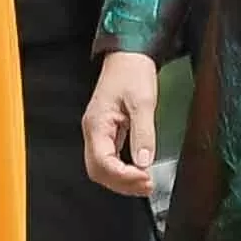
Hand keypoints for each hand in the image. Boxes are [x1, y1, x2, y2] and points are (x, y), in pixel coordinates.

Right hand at [84, 51, 159, 195]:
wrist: (128, 54)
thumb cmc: (132, 72)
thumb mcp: (143, 102)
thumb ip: (143, 133)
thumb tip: (144, 162)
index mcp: (97, 124)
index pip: (102, 162)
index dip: (124, 176)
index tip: (146, 179)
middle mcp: (93, 131)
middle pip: (98, 171)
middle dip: (122, 184)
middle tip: (147, 186)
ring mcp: (98, 132)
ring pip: (102, 168)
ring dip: (122, 180)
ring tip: (145, 183)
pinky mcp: (107, 132)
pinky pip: (109, 159)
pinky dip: (122, 171)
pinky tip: (137, 172)